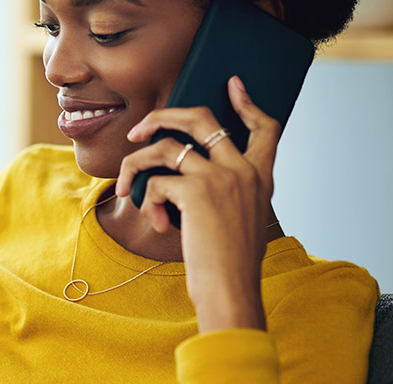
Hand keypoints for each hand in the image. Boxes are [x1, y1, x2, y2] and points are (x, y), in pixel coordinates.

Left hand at [115, 75, 276, 329]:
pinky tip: (160, 225)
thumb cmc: (228, 264)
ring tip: (127, 186)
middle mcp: (243, 170)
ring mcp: (221, 177)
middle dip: (164, 116)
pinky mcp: (196, 192)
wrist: (230, 289)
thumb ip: (224, 194)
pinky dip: (148, 202)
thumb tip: (180, 177)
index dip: (247, 104)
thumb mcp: (237, 221)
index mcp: (261, 177)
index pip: (265, 127)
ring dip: (137, 163)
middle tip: (139, 130)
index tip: (233, 84)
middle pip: (201, 118)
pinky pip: (155, 182)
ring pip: (165, 146)